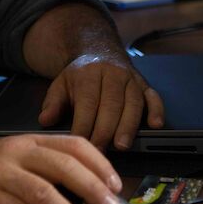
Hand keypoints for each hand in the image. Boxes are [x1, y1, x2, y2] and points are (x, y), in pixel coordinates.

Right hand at [0, 134, 123, 203]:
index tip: (116, 185)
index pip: (73, 144)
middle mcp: (17, 152)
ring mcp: (0, 173)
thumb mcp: (16, 159)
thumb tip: (88, 192)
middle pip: (63, 166)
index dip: (99, 163)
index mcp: (29, 141)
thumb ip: (46, 168)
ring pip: (43, 192)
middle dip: (92, 188)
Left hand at [38, 52, 164, 149]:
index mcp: (89, 74)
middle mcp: (112, 74)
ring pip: (133, 102)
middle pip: (112, 104)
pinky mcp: (144, 84)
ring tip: (122, 145)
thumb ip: (52, 102)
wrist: (99, 51)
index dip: (85, 125)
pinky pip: (153, 96)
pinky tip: (156, 124)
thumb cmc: (80, 76)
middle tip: (101, 152)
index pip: (87, 102)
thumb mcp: (60, 84)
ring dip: (129, 125)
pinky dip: (157, 110)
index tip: (81, 145)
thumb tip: (45, 120)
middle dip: (106, 130)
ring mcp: (130, 79)